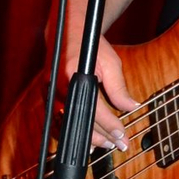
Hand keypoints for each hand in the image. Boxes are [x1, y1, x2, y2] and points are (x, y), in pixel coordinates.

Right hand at [59, 32, 139, 151]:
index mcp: (74, 76)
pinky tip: (89, 140)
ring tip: (107, 144)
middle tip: (119, 144)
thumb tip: (131, 107)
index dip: (109, 126)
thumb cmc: (90, 45)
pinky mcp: (47, 98)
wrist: (67, 33)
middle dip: (102, 137)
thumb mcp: (110, 62)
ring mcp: (49, 94)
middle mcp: (57, 88)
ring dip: (88, 138)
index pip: (94, 110)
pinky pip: (60, 122)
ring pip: (68, 127)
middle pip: (80, 122)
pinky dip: (75, 132)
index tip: (122, 137)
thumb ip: (118, 87)